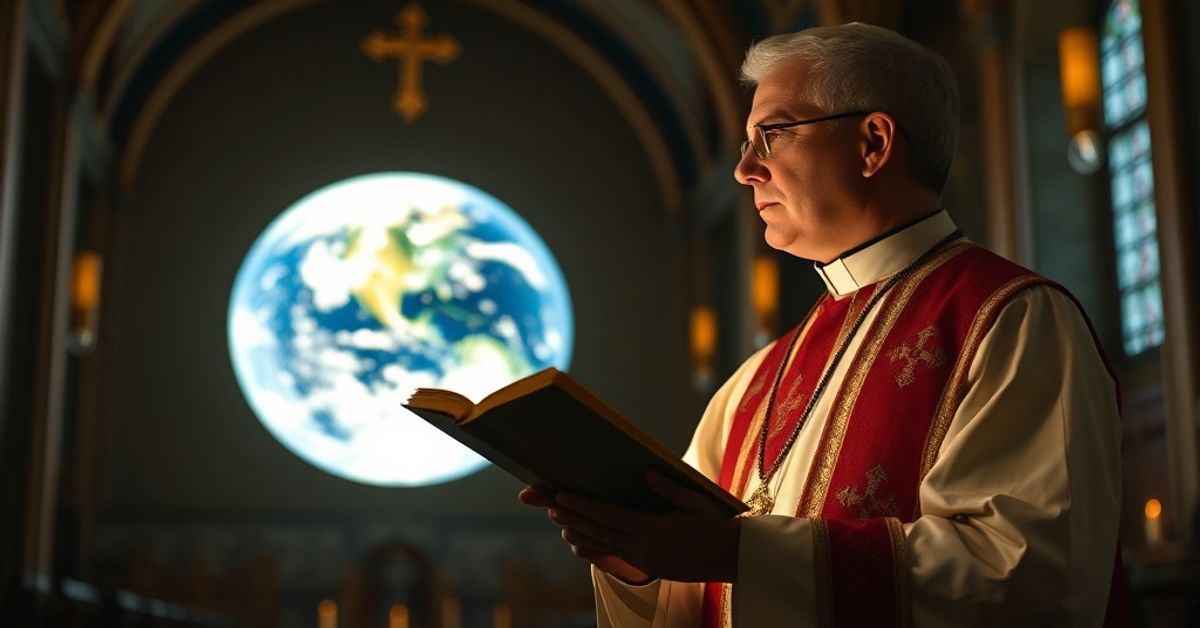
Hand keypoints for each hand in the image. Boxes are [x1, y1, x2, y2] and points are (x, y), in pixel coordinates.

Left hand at [519, 471, 740, 583]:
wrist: (732, 558)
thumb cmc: (717, 525)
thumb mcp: (696, 502)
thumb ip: (669, 489)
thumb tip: (646, 472)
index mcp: (652, 530)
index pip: (609, 516)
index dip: (583, 507)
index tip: (561, 497)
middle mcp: (643, 548)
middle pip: (599, 531)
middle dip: (572, 517)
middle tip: (547, 506)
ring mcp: (644, 560)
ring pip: (603, 546)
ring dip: (578, 533)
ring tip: (557, 522)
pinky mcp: (648, 568)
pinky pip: (613, 558)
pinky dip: (593, 550)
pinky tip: (578, 544)